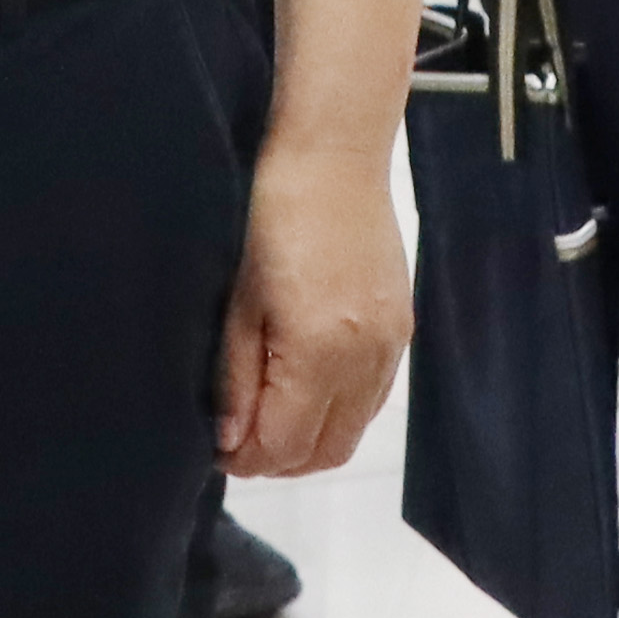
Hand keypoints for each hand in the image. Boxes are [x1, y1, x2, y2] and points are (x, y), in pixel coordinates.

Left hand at [214, 129, 407, 478]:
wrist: (334, 158)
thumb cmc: (273, 215)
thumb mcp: (239, 300)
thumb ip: (237, 377)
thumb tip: (231, 441)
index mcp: (320, 350)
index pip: (285, 445)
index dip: (246, 459)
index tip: (217, 449)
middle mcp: (366, 357)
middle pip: (325, 452)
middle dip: (278, 459)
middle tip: (238, 440)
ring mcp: (391, 345)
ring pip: (353, 432)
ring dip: (310, 441)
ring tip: (268, 416)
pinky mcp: (401, 329)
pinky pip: (373, 400)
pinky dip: (339, 413)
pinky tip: (305, 389)